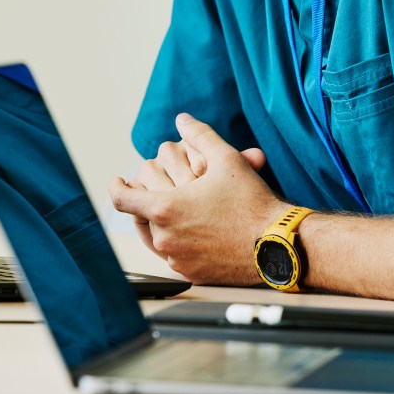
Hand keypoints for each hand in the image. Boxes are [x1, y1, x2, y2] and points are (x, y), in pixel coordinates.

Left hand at [111, 114, 284, 285]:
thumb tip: (183, 119)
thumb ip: (200, 136)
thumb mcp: (227, 160)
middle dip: (149, 200)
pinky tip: (196, 229)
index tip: (119, 180)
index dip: (117, 187)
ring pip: (156, 237)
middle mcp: (165, 238)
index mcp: (166, 209)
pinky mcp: (191, 273)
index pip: (122, 199)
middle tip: (164, 189)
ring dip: (162, 222)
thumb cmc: (252, 203)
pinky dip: (178, 241)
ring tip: (179, 209)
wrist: (276, 245)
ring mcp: (176, 259)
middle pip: (141, 216)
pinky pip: (173, 255)